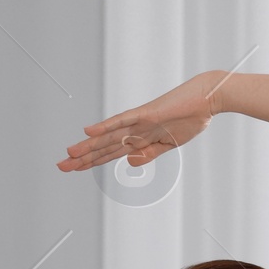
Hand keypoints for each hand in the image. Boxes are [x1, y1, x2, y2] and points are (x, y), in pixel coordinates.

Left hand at [58, 72, 226, 173]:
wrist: (208, 99)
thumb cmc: (192, 118)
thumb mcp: (169, 144)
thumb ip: (149, 153)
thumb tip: (128, 163)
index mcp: (141, 138)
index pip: (111, 152)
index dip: (92, 161)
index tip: (75, 168)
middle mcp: (135, 130)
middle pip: (104, 146)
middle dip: (83, 158)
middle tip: (61, 166)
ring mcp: (140, 122)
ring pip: (109, 137)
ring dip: (88, 147)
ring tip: (69, 154)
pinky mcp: (146, 114)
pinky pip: (122, 121)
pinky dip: (106, 126)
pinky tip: (89, 131)